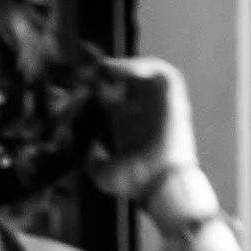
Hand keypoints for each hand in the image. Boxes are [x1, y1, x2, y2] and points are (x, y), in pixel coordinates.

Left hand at [83, 56, 197, 202]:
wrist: (160, 185)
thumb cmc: (135, 183)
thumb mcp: (99, 172)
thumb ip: (90, 157)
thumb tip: (86, 145)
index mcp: (126, 126)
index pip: (110, 95)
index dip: (93, 84)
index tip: (76, 82)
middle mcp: (144, 112)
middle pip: (126, 79)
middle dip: (106, 70)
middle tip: (87, 71)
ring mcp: (160, 106)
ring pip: (147, 72)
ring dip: (126, 64)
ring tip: (106, 67)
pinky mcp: (174, 101)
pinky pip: (164, 73)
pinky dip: (145, 66)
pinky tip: (123, 71)